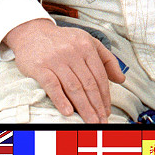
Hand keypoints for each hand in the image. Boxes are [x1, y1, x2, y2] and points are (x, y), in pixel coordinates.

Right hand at [4, 19, 125, 122]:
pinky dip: (61, 100)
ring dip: (83, 107)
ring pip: (73, 87)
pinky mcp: (40, 67)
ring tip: (89, 121)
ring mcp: (56, 60)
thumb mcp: (88, 42)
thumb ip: (107, 60)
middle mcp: (73, 52)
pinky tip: (68, 112)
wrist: (33, 33)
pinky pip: (52, 86)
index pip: (99, 75)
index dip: (105, 95)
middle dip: (96, 105)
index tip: (107, 110)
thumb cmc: (64, 41)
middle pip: (88, 83)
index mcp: (87, 47)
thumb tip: (121, 79)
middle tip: (101, 121)